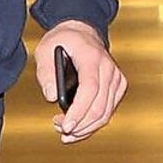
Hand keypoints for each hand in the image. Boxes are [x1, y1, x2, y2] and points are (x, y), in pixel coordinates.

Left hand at [34, 20, 127, 143]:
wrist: (82, 31)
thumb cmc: (63, 40)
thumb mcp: (45, 49)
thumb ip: (45, 72)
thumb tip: (50, 96)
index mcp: (91, 57)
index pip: (90, 89)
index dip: (78, 111)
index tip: (66, 125)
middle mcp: (109, 68)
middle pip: (100, 106)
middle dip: (80, 124)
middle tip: (61, 130)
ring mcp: (116, 78)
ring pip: (106, 112)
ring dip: (86, 127)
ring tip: (66, 132)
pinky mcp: (118, 86)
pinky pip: (108, 110)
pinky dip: (94, 123)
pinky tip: (79, 127)